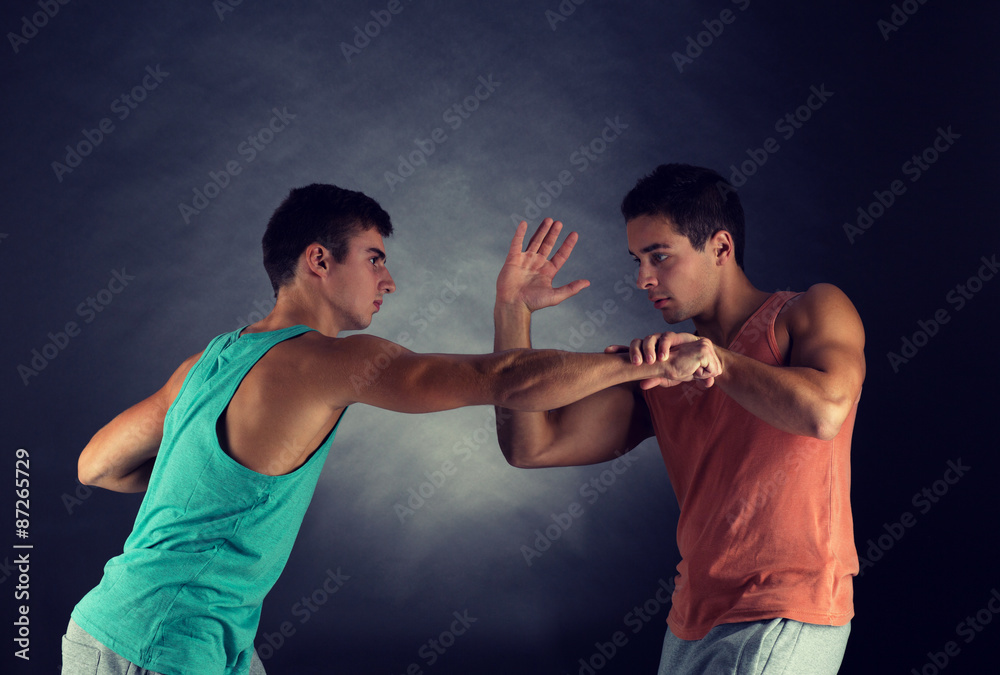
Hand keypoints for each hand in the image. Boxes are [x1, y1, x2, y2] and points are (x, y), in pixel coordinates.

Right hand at [496, 219, 589, 311]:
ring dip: (541, 230)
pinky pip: (516, 243)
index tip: (574, 234)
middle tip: (559, 223)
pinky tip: (524, 223)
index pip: (561, 255)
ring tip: (548, 220)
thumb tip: (588, 282)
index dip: (568, 244)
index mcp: (548, 271)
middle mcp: (537, 264)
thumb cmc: (533, 303)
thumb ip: (571, 288)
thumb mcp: (555, 296)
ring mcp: (525, 260)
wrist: (513, 304)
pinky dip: (519, 233)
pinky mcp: (513, 259)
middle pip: (547, 245)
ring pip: (535, 241)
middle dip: (553, 234)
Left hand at [606, 333, 721, 388]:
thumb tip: (642, 385)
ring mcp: (667, 339)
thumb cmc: (686, 368)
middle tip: (636, 363)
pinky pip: (668, 337)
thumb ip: (656, 378)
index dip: (619, 348)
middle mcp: (656, 343)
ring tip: (651, 361)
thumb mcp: (669, 377)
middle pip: (640, 341)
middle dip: (635, 351)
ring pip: (653, 337)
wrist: (708, 363)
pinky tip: (664, 356)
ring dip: (650, 348)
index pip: (632, 348)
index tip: (607, 351)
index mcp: (650, 351)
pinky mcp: (680, 337)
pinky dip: (665, 346)